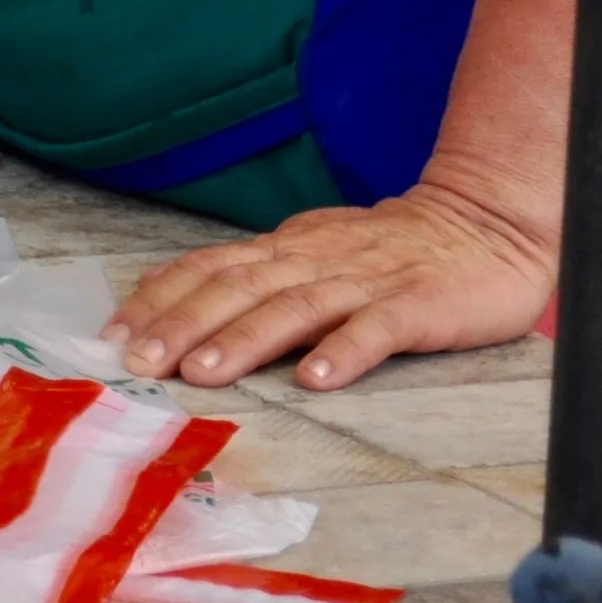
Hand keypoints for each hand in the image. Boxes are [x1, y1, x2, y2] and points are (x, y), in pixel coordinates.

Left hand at [107, 181, 556, 390]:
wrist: (488, 222)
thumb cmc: (391, 248)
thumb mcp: (311, 250)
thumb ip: (253, 272)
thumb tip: (173, 291)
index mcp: (286, 249)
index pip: (207, 269)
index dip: (158, 300)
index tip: (112, 337)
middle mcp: (315, 260)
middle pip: (237, 288)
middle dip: (181, 325)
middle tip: (139, 363)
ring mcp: (367, 281)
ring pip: (295, 309)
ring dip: (244, 341)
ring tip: (204, 374)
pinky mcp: (420, 305)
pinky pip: (378, 328)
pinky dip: (344, 352)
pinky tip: (316, 380)